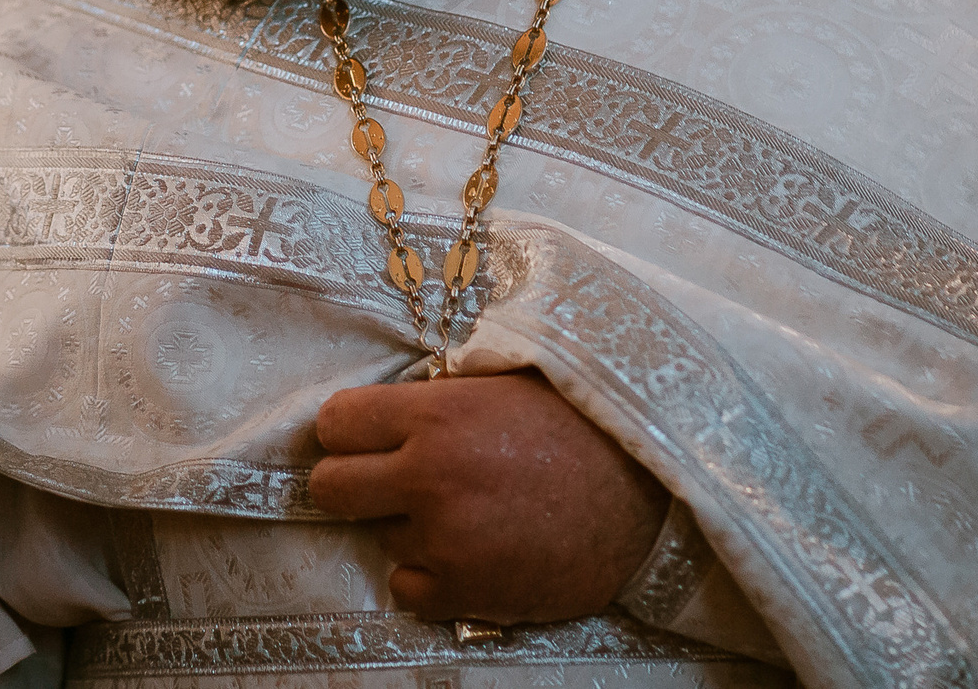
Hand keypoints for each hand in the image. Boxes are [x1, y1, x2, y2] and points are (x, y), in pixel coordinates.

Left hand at [308, 370, 667, 623]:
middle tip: (390, 481)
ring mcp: (444, 540)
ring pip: (380, 538)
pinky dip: (431, 576)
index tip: (367, 438)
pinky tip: (471, 553)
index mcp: (436, 414)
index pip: (335, 423)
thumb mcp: (504, 384)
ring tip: (466, 513)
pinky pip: (407, 589)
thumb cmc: (580, 427)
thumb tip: (386, 407)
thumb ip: (438, 397)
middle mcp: (428, 476)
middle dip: (354, 483)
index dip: (349, 432)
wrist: (647, 493)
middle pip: (331, 488)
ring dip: (410, 528)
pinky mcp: (464, 593)